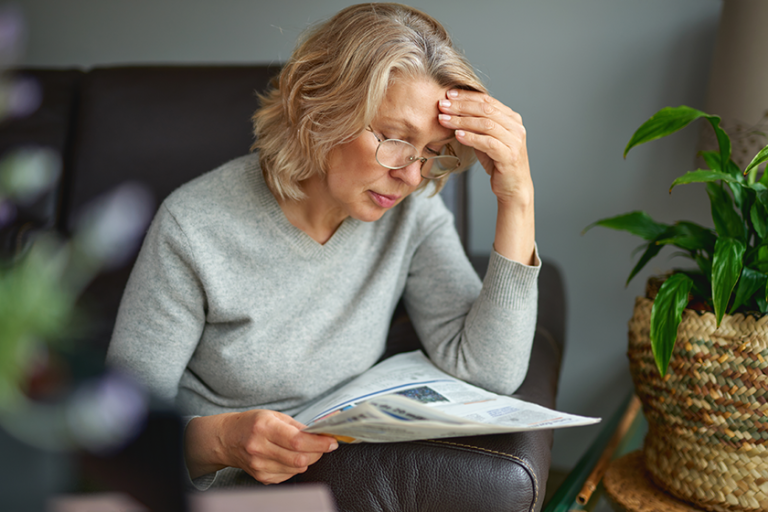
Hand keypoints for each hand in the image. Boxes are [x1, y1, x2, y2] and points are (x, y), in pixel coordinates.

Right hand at [185, 409, 337, 484]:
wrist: (227, 439)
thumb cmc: (252, 423)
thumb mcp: (274, 415)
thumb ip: (297, 426)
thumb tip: (320, 433)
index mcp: (264, 427)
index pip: (297, 441)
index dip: (319, 443)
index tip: (332, 441)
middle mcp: (260, 448)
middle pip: (299, 458)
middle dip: (318, 452)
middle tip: (324, 445)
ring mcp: (259, 465)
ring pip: (296, 469)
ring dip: (308, 460)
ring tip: (307, 449)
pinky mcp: (261, 477)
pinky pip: (288, 475)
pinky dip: (296, 467)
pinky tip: (292, 457)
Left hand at [438, 89, 535, 263]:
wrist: (513, 188)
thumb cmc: (498, 163)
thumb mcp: (486, 140)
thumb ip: (476, 125)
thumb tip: (454, 110)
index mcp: (511, 119)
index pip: (487, 101)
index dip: (467, 96)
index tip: (448, 94)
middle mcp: (515, 127)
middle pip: (485, 109)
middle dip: (461, 106)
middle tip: (442, 104)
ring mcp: (514, 141)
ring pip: (486, 124)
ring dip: (462, 120)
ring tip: (444, 120)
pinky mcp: (510, 156)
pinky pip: (488, 142)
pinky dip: (471, 137)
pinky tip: (457, 135)